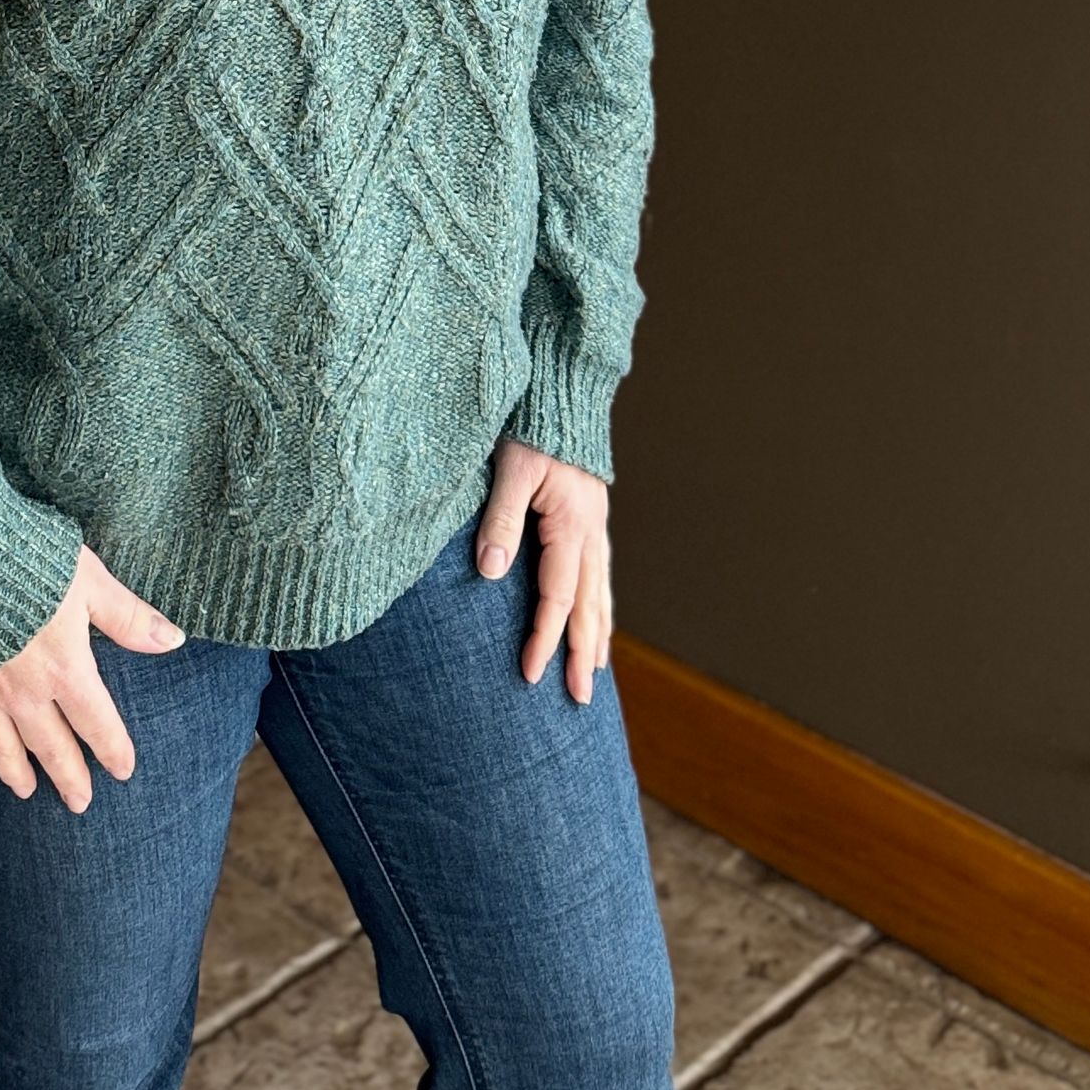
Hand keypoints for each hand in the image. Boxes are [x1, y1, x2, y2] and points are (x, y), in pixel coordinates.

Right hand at [0, 546, 185, 811]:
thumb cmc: (32, 561)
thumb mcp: (90, 581)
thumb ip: (128, 617)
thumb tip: (173, 640)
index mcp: (64, 669)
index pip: (96, 722)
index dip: (113, 748)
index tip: (124, 770)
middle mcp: (24, 691)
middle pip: (50, 745)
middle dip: (67, 776)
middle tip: (79, 803)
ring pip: (1, 743)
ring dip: (15, 770)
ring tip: (25, 792)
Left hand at [476, 434, 611, 703]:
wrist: (561, 389)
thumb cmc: (532, 424)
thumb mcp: (511, 468)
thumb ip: (500, 520)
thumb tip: (489, 574)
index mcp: (572, 525)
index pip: (557, 597)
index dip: (543, 637)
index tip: (528, 674)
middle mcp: (591, 531)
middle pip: (589, 605)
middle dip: (582, 654)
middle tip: (579, 701)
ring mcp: (595, 525)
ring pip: (600, 592)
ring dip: (597, 634)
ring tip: (595, 671)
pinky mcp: (590, 517)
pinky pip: (600, 573)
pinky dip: (600, 604)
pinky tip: (597, 618)